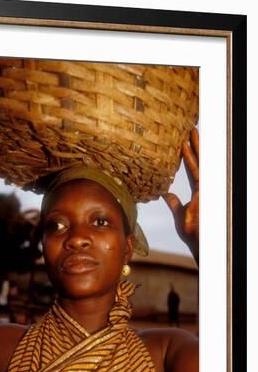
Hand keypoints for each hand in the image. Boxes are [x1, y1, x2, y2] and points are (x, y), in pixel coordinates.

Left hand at [163, 128, 198, 262]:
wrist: (199, 243)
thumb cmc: (192, 232)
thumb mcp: (180, 214)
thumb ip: (174, 203)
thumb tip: (165, 194)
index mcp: (198, 192)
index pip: (193, 169)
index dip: (190, 156)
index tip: (185, 143)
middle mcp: (204, 187)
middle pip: (199, 162)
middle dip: (196, 145)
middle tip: (191, 129)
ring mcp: (205, 188)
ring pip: (200, 162)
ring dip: (196, 146)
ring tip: (191, 131)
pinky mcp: (203, 191)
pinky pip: (197, 170)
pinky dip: (193, 157)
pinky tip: (187, 146)